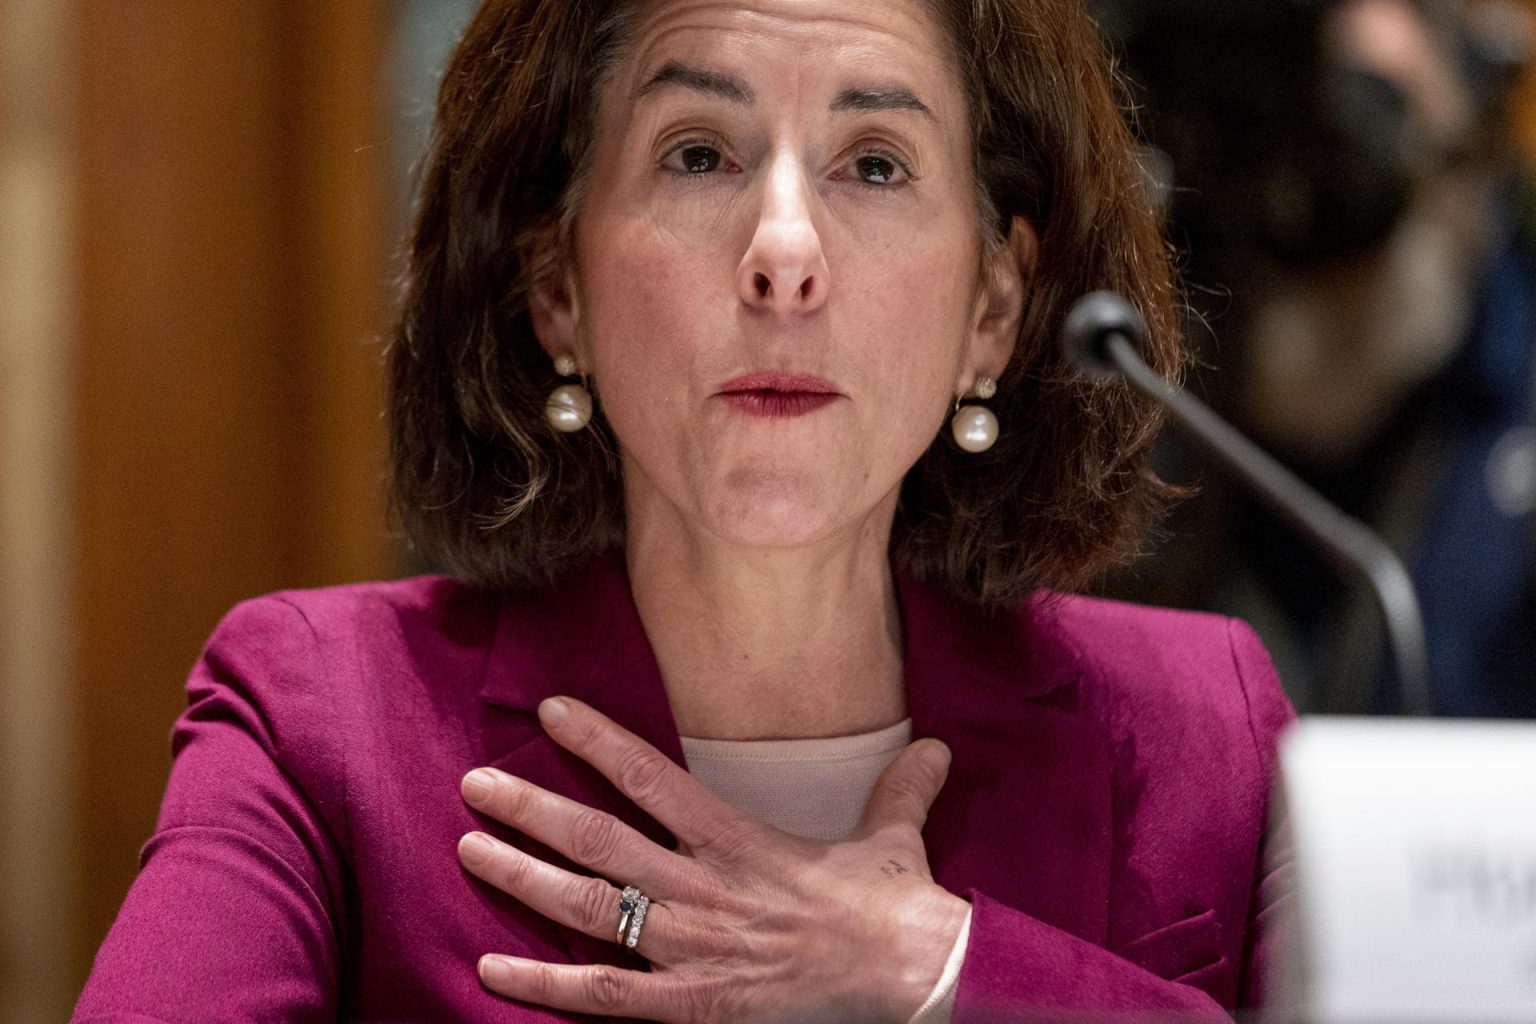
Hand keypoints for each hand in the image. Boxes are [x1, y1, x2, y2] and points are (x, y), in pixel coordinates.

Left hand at [457, 696, 968, 1022]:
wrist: (915, 980)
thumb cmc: (899, 908)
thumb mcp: (895, 835)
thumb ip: (899, 786)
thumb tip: (935, 746)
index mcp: (741, 840)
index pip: (653, 778)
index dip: (597, 741)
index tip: (550, 711)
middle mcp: (704, 889)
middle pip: (600, 840)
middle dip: (531, 809)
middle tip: (474, 784)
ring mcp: (692, 949)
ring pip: (590, 907)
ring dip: (522, 879)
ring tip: (468, 850)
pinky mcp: (694, 1004)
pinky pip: (604, 996)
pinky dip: (545, 983)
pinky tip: (492, 968)